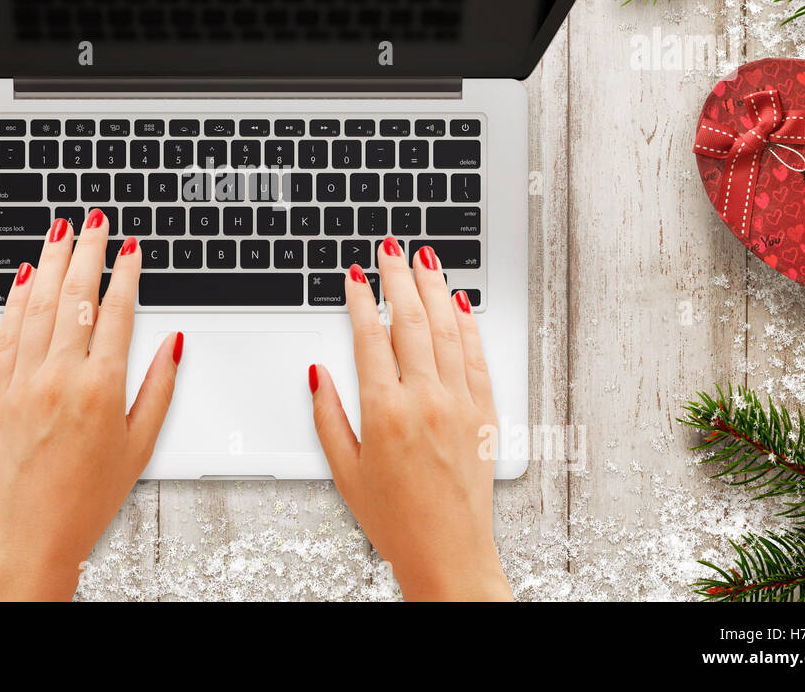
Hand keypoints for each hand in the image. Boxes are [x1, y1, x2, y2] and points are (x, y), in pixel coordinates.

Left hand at [0, 211, 182, 600]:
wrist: (34, 532)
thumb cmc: (89, 497)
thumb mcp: (141, 444)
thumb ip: (160, 387)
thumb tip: (173, 341)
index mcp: (102, 389)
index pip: (116, 312)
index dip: (126, 275)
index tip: (130, 250)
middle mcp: (60, 377)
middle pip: (75, 296)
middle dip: (87, 253)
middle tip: (95, 223)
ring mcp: (24, 381)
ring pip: (37, 305)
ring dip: (50, 263)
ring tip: (60, 233)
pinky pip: (6, 334)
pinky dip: (15, 300)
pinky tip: (23, 277)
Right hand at [310, 237, 510, 600]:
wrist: (449, 554)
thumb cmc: (396, 521)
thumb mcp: (344, 471)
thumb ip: (327, 415)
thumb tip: (318, 372)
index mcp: (385, 413)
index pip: (370, 337)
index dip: (360, 300)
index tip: (355, 277)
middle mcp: (426, 401)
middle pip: (410, 321)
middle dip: (398, 278)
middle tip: (389, 250)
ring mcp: (460, 404)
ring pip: (446, 329)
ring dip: (434, 287)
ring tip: (425, 258)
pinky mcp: (486, 414)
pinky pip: (476, 356)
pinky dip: (468, 324)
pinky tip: (459, 302)